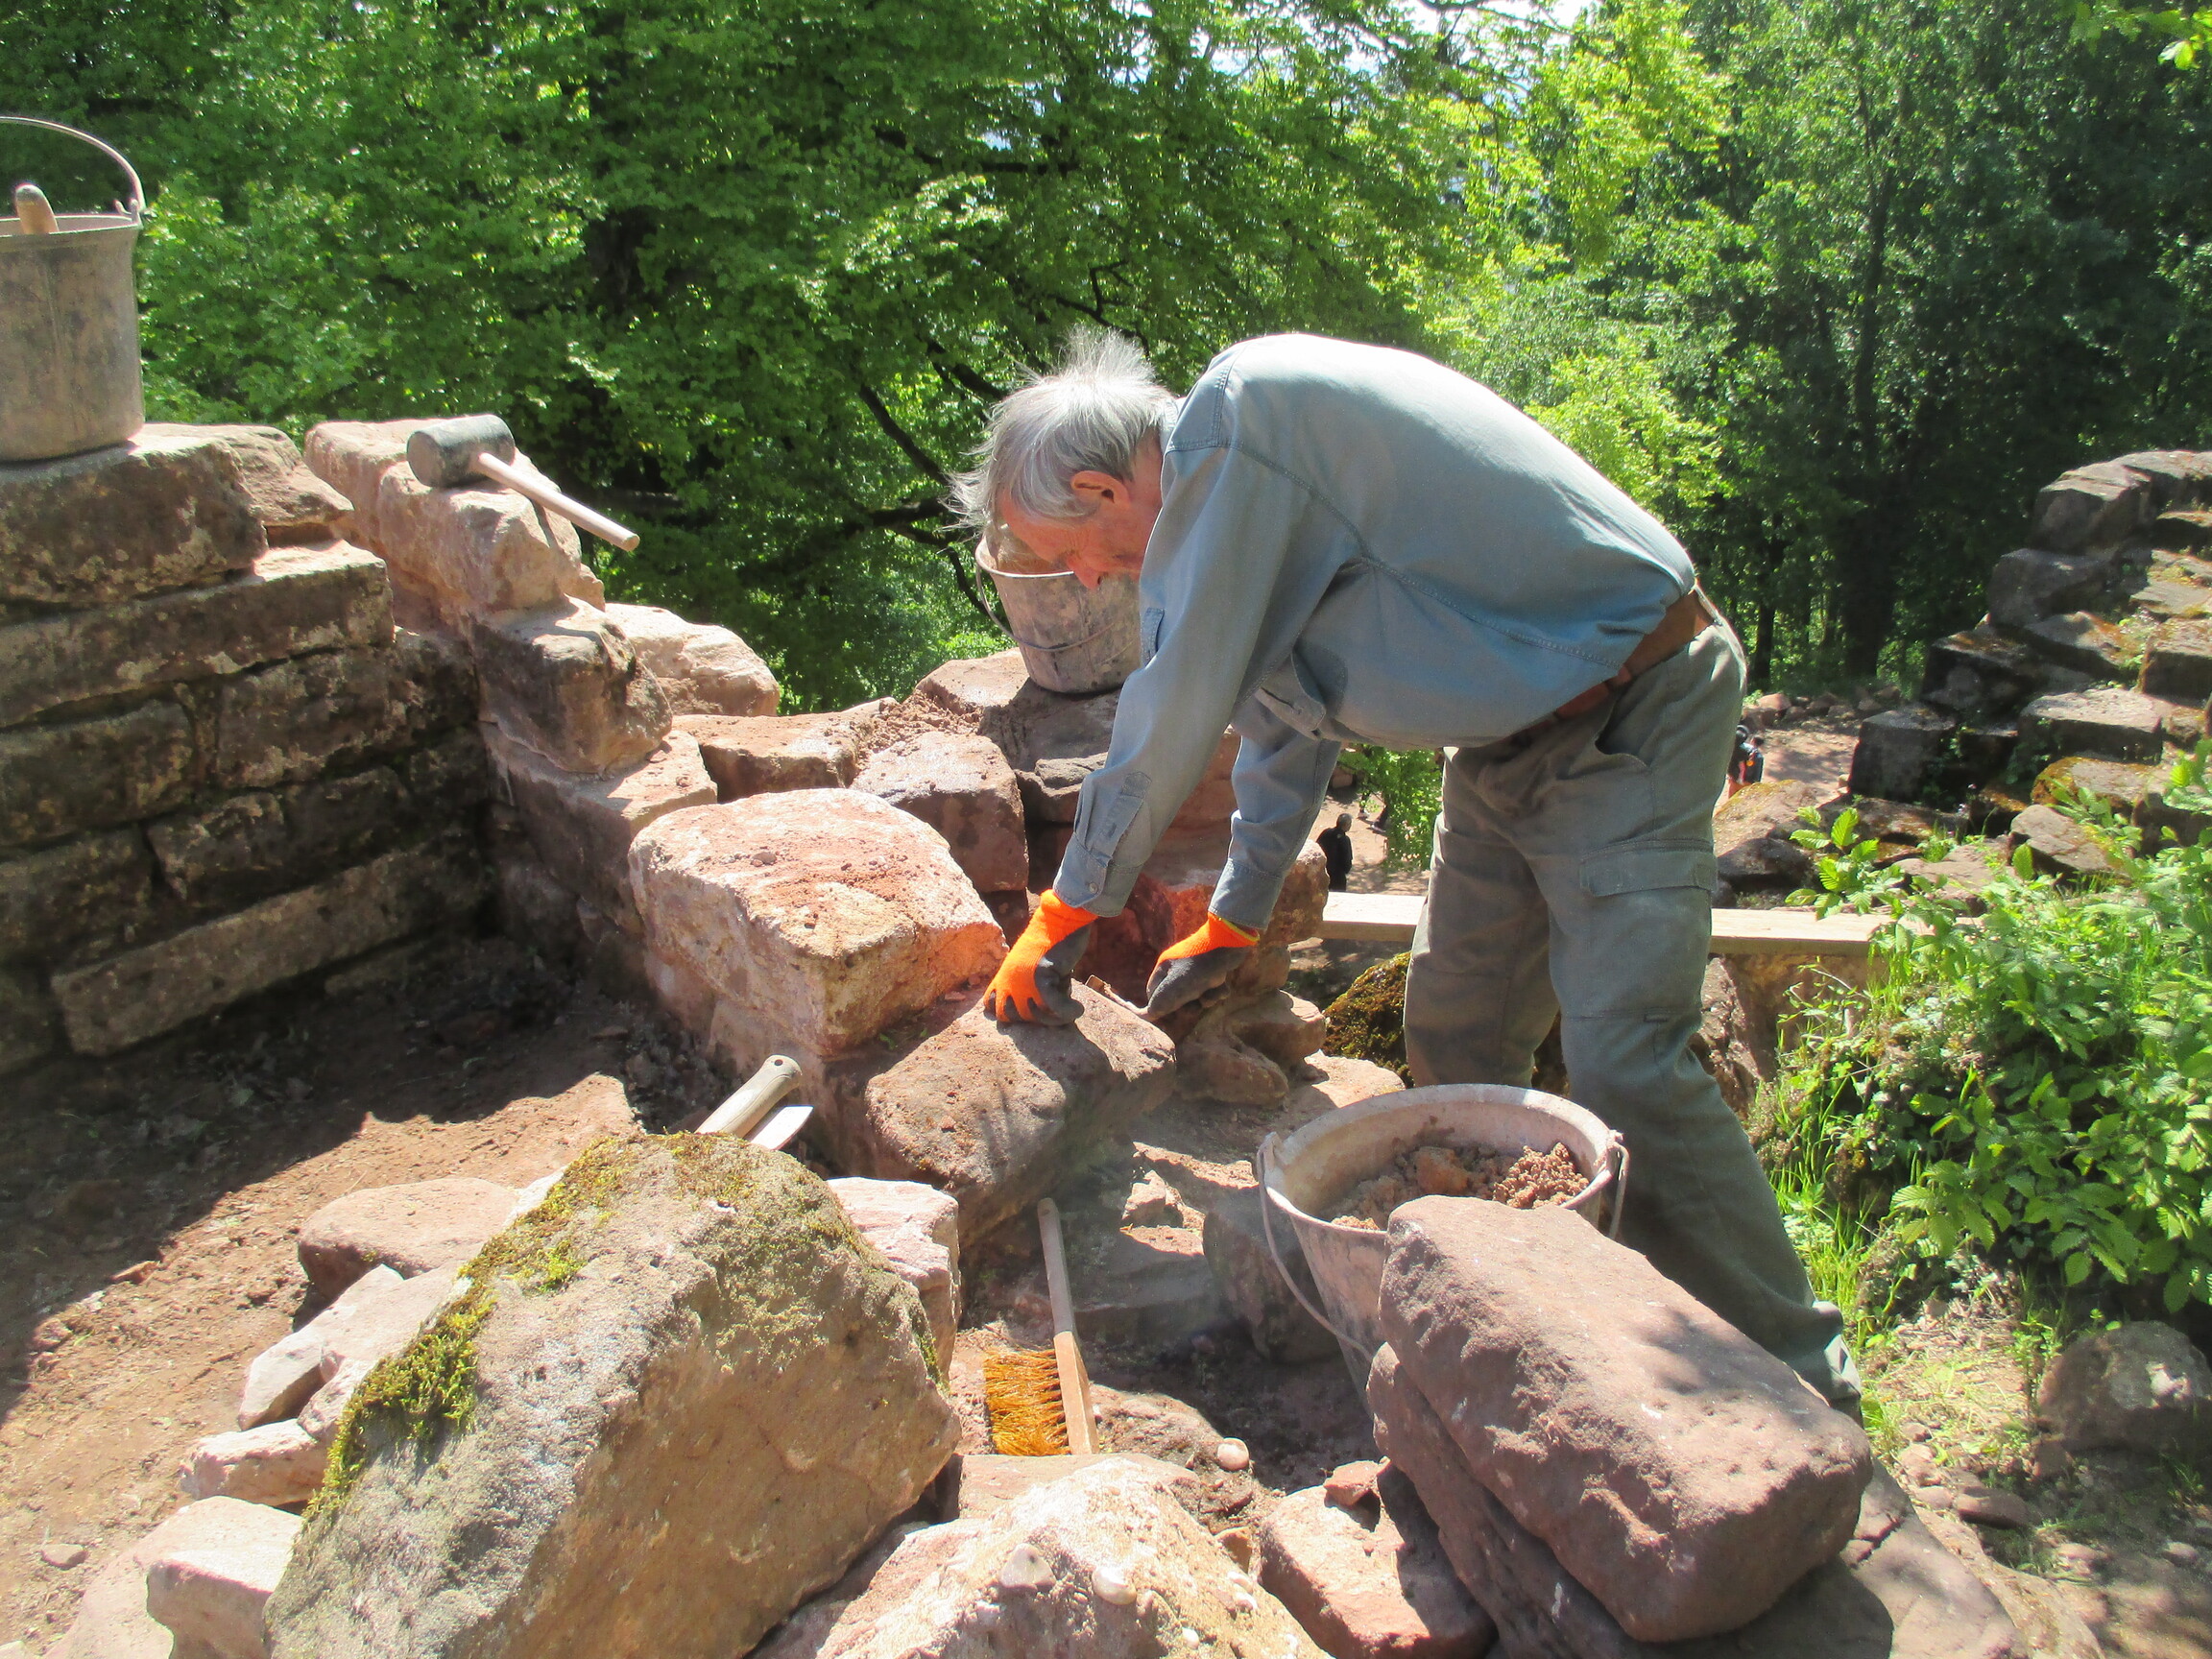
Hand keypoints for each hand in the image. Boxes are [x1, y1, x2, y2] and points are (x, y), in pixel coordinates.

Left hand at [984, 892, 1097, 1023]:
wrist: (1060, 919)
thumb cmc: (1052, 941)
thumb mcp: (1031, 964)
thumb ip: (1030, 986)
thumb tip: (1047, 1010)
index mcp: (1003, 976)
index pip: (991, 1007)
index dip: (1010, 1016)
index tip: (1033, 1012)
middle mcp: (1009, 980)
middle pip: (1014, 1017)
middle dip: (1035, 1019)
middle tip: (1053, 1013)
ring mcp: (1023, 980)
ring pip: (1035, 1016)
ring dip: (1055, 1019)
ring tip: (1069, 1011)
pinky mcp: (1042, 977)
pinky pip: (1055, 1007)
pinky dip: (1069, 1011)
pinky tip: (1078, 1008)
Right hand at [1143, 912, 1260, 1017]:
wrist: (1228, 945)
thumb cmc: (1198, 967)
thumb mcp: (1176, 987)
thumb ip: (1161, 1002)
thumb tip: (1148, 1015)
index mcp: (1164, 968)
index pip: (1153, 993)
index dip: (1161, 1005)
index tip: (1172, 1013)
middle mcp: (1178, 968)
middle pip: (1177, 998)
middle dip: (1189, 1005)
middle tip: (1196, 1006)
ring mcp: (1196, 969)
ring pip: (1197, 996)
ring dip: (1206, 999)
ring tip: (1213, 991)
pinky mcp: (1213, 970)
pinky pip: (1212, 989)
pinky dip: (1218, 991)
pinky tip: (1223, 986)